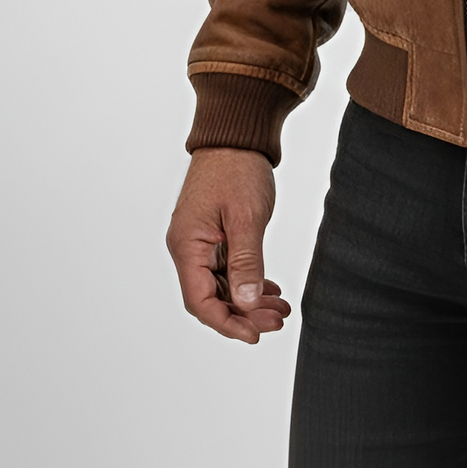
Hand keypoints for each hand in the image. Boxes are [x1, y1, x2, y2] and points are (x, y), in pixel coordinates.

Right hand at [166, 148, 289, 343]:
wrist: (237, 133)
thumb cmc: (237, 168)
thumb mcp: (246, 217)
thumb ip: (246, 262)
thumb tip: (244, 303)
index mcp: (187, 245)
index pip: (200, 301)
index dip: (227, 323)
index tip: (256, 334)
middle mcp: (188, 247)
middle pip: (211, 297)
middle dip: (244, 314)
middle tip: (277, 321)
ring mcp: (200, 241)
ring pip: (222, 285)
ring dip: (248, 300)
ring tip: (280, 309)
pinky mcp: (214, 234)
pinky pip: (227, 268)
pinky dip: (248, 281)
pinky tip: (270, 289)